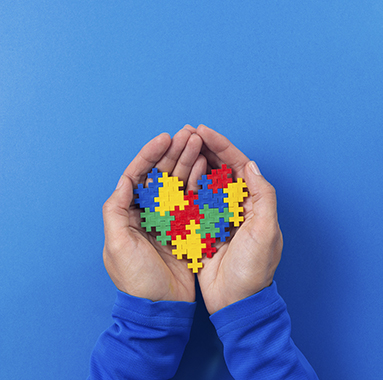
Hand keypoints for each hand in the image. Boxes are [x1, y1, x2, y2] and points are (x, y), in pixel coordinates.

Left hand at [102, 125, 203, 301]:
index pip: (138, 176)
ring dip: (188, 161)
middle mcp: (148, 213)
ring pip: (178, 182)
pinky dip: (199, 182)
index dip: (150, 155)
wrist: (162, 308)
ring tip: (200, 143)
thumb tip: (123, 182)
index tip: (165, 139)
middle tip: (189, 133)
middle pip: (161, 175)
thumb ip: (116, 212)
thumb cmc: (136, 280)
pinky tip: (207, 168)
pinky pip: (193, 199)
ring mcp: (169, 219)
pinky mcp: (187, 228)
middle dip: (174, 152)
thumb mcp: (117, 246)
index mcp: (129, 214)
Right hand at [194, 125, 283, 313]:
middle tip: (186, 131)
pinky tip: (171, 174)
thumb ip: (263, 196)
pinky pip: (191, 201)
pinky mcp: (202, 228)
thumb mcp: (265, 231)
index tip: (204, 130)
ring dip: (192, 163)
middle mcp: (236, 205)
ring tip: (177, 145)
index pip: (238, 165)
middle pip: (219, 169)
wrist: (237, 301)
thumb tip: (251, 166)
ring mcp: (218, 215)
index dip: (222, 146)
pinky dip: (183, 186)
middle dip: (204, 149)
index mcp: (254, 202)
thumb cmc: (255, 268)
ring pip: (203, 181)